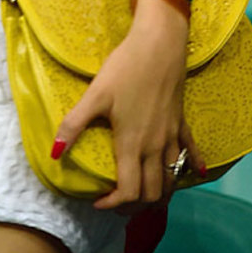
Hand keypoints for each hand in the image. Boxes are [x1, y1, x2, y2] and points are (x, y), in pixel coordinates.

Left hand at [53, 0, 203, 209]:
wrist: (159, 46)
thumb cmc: (125, 69)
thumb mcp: (95, 95)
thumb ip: (74, 125)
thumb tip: (54, 153)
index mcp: (133, 144)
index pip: (129, 192)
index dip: (113, 205)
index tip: (98, 202)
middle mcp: (156, 147)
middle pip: (152, 193)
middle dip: (135, 207)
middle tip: (117, 203)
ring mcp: (172, 137)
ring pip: (171, 180)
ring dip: (159, 194)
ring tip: (143, 196)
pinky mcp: (182, 123)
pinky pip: (191, 153)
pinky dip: (190, 168)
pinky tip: (197, 172)